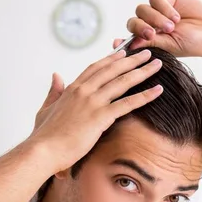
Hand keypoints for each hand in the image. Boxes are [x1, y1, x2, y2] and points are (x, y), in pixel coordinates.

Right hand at [29, 49, 162, 174]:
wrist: (43, 150)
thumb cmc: (43, 135)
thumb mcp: (45, 108)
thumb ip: (54, 91)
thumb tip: (56, 75)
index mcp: (72, 89)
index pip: (96, 67)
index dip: (112, 59)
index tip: (124, 52)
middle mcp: (84, 90)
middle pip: (113, 69)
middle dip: (132, 59)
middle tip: (148, 52)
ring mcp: (93, 102)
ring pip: (123, 82)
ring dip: (142, 71)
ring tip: (157, 64)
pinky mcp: (100, 117)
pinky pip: (128, 103)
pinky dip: (145, 96)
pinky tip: (158, 90)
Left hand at [114, 0, 201, 58]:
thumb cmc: (193, 44)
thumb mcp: (169, 47)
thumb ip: (150, 43)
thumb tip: (130, 44)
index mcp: (149, 42)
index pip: (129, 39)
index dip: (122, 41)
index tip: (117, 43)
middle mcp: (151, 27)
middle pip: (132, 22)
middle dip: (140, 27)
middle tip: (153, 33)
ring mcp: (157, 13)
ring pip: (142, 9)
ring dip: (155, 18)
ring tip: (171, 26)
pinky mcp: (166, 0)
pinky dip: (164, 7)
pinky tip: (175, 16)